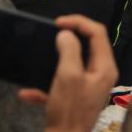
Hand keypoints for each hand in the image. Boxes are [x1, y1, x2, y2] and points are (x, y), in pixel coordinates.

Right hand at [17, 15, 117, 131]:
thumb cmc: (69, 110)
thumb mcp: (68, 75)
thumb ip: (69, 50)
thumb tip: (66, 34)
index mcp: (104, 67)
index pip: (97, 32)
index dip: (78, 22)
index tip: (57, 22)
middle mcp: (100, 75)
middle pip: (88, 46)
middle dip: (69, 38)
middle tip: (51, 34)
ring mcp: (88, 88)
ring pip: (73, 64)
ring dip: (55, 60)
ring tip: (41, 56)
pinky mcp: (75, 101)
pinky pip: (61, 85)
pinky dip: (45, 86)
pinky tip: (27, 93)